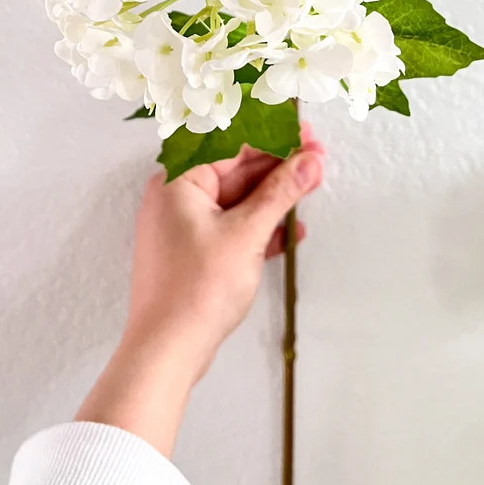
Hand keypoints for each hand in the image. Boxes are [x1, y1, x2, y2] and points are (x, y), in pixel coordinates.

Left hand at [76, 126, 324, 455]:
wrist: (166, 351)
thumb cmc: (195, 289)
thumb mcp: (247, 234)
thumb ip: (280, 193)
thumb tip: (309, 161)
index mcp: (178, 181)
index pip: (231, 145)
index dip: (272, 137)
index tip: (306, 134)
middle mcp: (176, 198)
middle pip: (235, 170)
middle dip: (278, 166)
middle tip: (317, 159)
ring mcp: (184, 228)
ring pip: (236, 200)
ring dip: (274, 196)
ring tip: (311, 187)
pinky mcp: (194, 255)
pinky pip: (231, 228)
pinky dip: (260, 227)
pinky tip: (292, 231)